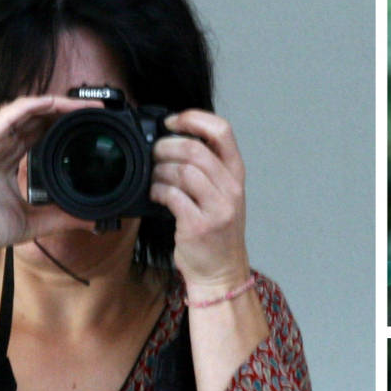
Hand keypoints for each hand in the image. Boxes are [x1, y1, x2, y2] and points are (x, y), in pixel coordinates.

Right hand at [0, 94, 88, 259]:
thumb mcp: (31, 222)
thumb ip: (60, 218)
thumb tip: (91, 220)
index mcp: (9, 160)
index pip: (41, 134)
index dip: (64, 126)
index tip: (91, 127)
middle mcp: (1, 145)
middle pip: (38, 118)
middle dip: (67, 112)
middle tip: (96, 113)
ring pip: (28, 111)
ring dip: (56, 104)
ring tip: (83, 106)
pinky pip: (11, 114)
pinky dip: (33, 105)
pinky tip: (53, 103)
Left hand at [151, 110, 251, 293]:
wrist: (221, 272)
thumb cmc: (217, 230)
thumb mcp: (222, 193)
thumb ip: (207, 167)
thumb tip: (171, 138)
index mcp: (236, 173)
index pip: (222, 130)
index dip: (194, 118)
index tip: (172, 122)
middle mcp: (231, 188)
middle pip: (195, 149)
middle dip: (166, 146)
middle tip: (154, 153)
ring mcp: (217, 208)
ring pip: (182, 170)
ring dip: (159, 170)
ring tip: (154, 177)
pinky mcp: (199, 225)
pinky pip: (172, 195)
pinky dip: (157, 191)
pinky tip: (156, 195)